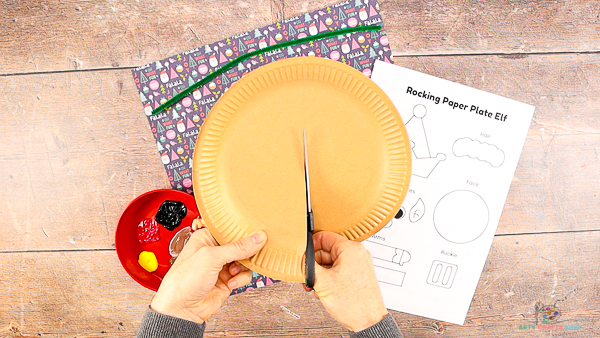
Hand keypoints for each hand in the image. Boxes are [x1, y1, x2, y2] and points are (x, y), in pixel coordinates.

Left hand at [151, 227, 266, 323]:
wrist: (181, 309)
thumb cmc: (183, 281)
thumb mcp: (211, 257)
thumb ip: (237, 247)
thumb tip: (257, 238)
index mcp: (206, 238)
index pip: (231, 229)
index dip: (244, 231)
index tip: (257, 233)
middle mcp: (214, 251)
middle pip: (241, 245)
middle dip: (246, 251)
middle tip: (251, 253)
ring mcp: (221, 266)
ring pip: (245, 260)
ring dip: (242, 267)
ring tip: (233, 272)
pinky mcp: (227, 280)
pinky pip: (244, 275)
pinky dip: (241, 279)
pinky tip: (231, 282)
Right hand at [310, 231, 387, 331]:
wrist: (368, 322)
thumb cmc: (354, 304)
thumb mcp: (323, 282)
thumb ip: (309, 265)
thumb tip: (301, 257)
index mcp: (351, 249)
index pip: (325, 236)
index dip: (310, 245)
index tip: (303, 254)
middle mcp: (356, 254)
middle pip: (326, 251)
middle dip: (314, 264)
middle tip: (308, 275)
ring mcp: (358, 265)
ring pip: (330, 262)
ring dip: (320, 274)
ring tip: (316, 286)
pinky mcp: (357, 275)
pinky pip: (337, 270)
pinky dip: (328, 278)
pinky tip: (324, 289)